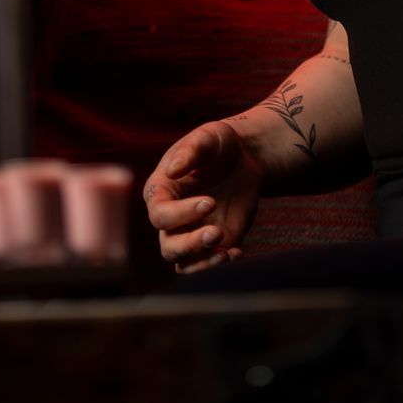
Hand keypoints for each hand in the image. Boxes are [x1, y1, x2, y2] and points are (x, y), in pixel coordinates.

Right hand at [144, 121, 263, 272]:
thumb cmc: (218, 144)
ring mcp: (189, 233)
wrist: (243, 159)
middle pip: (168, 246)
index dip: (181, 213)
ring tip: (227, 252)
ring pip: (183, 263)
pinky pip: (206, 265)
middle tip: (217, 232)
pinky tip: (238, 252)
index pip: (160, 214)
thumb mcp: (207, 137)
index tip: (210, 201)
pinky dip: (219, 265)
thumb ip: (190, 151)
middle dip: (191, 244)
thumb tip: (172, 171)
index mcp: (160, 191)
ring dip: (203, 263)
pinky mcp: (210, 244)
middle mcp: (170, 218)